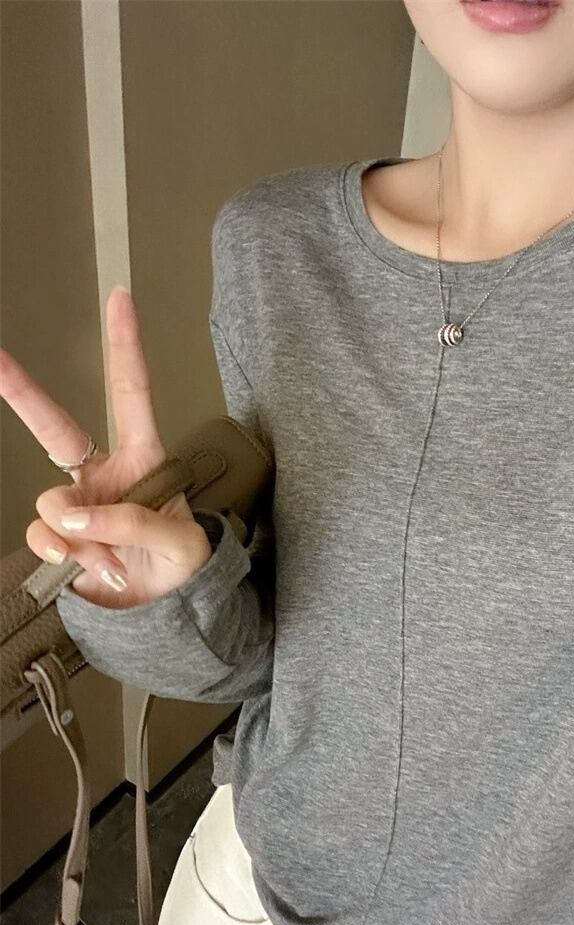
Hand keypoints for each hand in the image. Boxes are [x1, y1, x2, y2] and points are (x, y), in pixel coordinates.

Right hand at [0, 286, 211, 607]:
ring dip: (85, 538)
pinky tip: (95, 569)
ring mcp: (76, 505)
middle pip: (53, 427)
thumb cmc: (185, 567)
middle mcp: (102, 474)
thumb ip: (135, 523)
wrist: (167, 612)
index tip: (120, 298)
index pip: (132, 394)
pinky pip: (44, 536)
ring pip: (53, 505)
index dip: (126, 347)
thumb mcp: (182, 544)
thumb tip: (77, 515)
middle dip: (21, 391)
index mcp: (142, 459)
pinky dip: (66, 555)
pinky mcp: (59, 537)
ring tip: (117, 561)